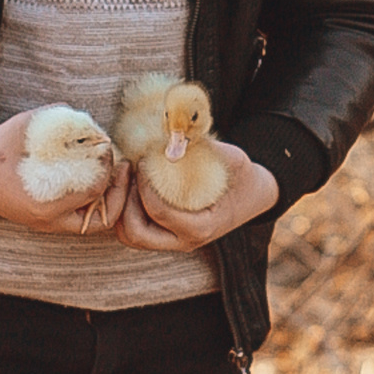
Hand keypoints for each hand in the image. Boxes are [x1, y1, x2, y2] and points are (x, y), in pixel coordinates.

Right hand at [0, 111, 130, 237]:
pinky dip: (91, 203)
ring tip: (109, 174)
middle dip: (118, 193)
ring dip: (106, 200)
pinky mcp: (42, 221)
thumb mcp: (29, 126)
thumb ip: (62, 121)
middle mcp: (47, 220)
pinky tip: (91, 179)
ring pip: (92, 224)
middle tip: (122, 168)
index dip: (108, 168)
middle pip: (102, 219)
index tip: (108, 148)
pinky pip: (78, 220)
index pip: (95, 191)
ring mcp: (44, 224)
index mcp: (44, 202)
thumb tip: (95, 126)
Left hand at [113, 140, 278, 249]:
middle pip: (135, 234)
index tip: (144, 160)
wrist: (251, 194)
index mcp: (201, 228)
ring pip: (129, 234)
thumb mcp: (231, 158)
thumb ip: (204, 148)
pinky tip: (133, 183)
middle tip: (130, 172)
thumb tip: (174, 132)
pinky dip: (126, 209)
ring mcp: (172, 241)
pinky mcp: (163, 235)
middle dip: (125, 201)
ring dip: (122, 207)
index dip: (145, 184)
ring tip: (129, 177)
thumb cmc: (240, 175)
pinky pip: (133, 228)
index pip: (159, 212)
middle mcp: (184, 241)